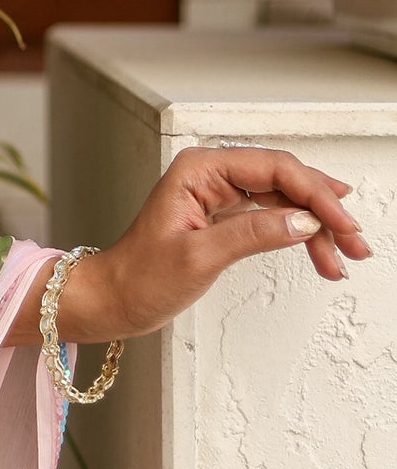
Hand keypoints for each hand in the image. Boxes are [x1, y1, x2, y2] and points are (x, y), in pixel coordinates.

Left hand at [19, 145, 370, 349]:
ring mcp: (219, 195)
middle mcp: (211, 174)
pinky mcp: (224, 217)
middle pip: (285, 180)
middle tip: (355, 242)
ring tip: (343, 257)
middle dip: (324, 210)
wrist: (113, 300)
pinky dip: (298, 235)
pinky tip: (320, 252)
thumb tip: (302, 221)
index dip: (315, 194)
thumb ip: (253, 234)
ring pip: (284, 200)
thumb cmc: (138, 276)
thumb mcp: (199, 257)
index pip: (274, 168)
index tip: (341, 223)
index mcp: (199, 169)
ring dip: (316, 227)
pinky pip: (272, 216)